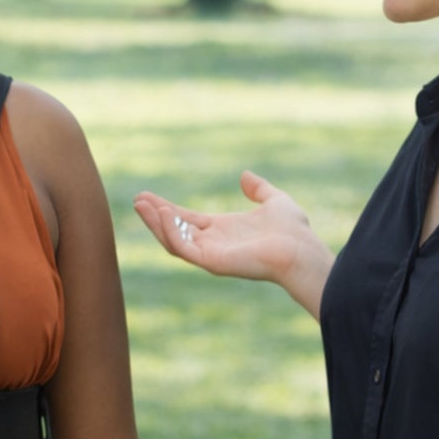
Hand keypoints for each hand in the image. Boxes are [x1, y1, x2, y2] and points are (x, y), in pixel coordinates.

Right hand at [134, 171, 332, 316]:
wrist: (300, 250)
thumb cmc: (292, 231)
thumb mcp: (274, 200)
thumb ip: (258, 189)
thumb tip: (246, 176)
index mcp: (222, 230)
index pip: (186, 219)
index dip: (166, 208)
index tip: (147, 197)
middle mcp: (213, 244)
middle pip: (174, 230)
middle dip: (154, 216)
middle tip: (137, 201)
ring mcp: (210, 255)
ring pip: (173, 240)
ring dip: (156, 223)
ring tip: (142, 206)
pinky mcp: (211, 262)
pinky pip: (183, 248)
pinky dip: (170, 232)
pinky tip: (163, 213)